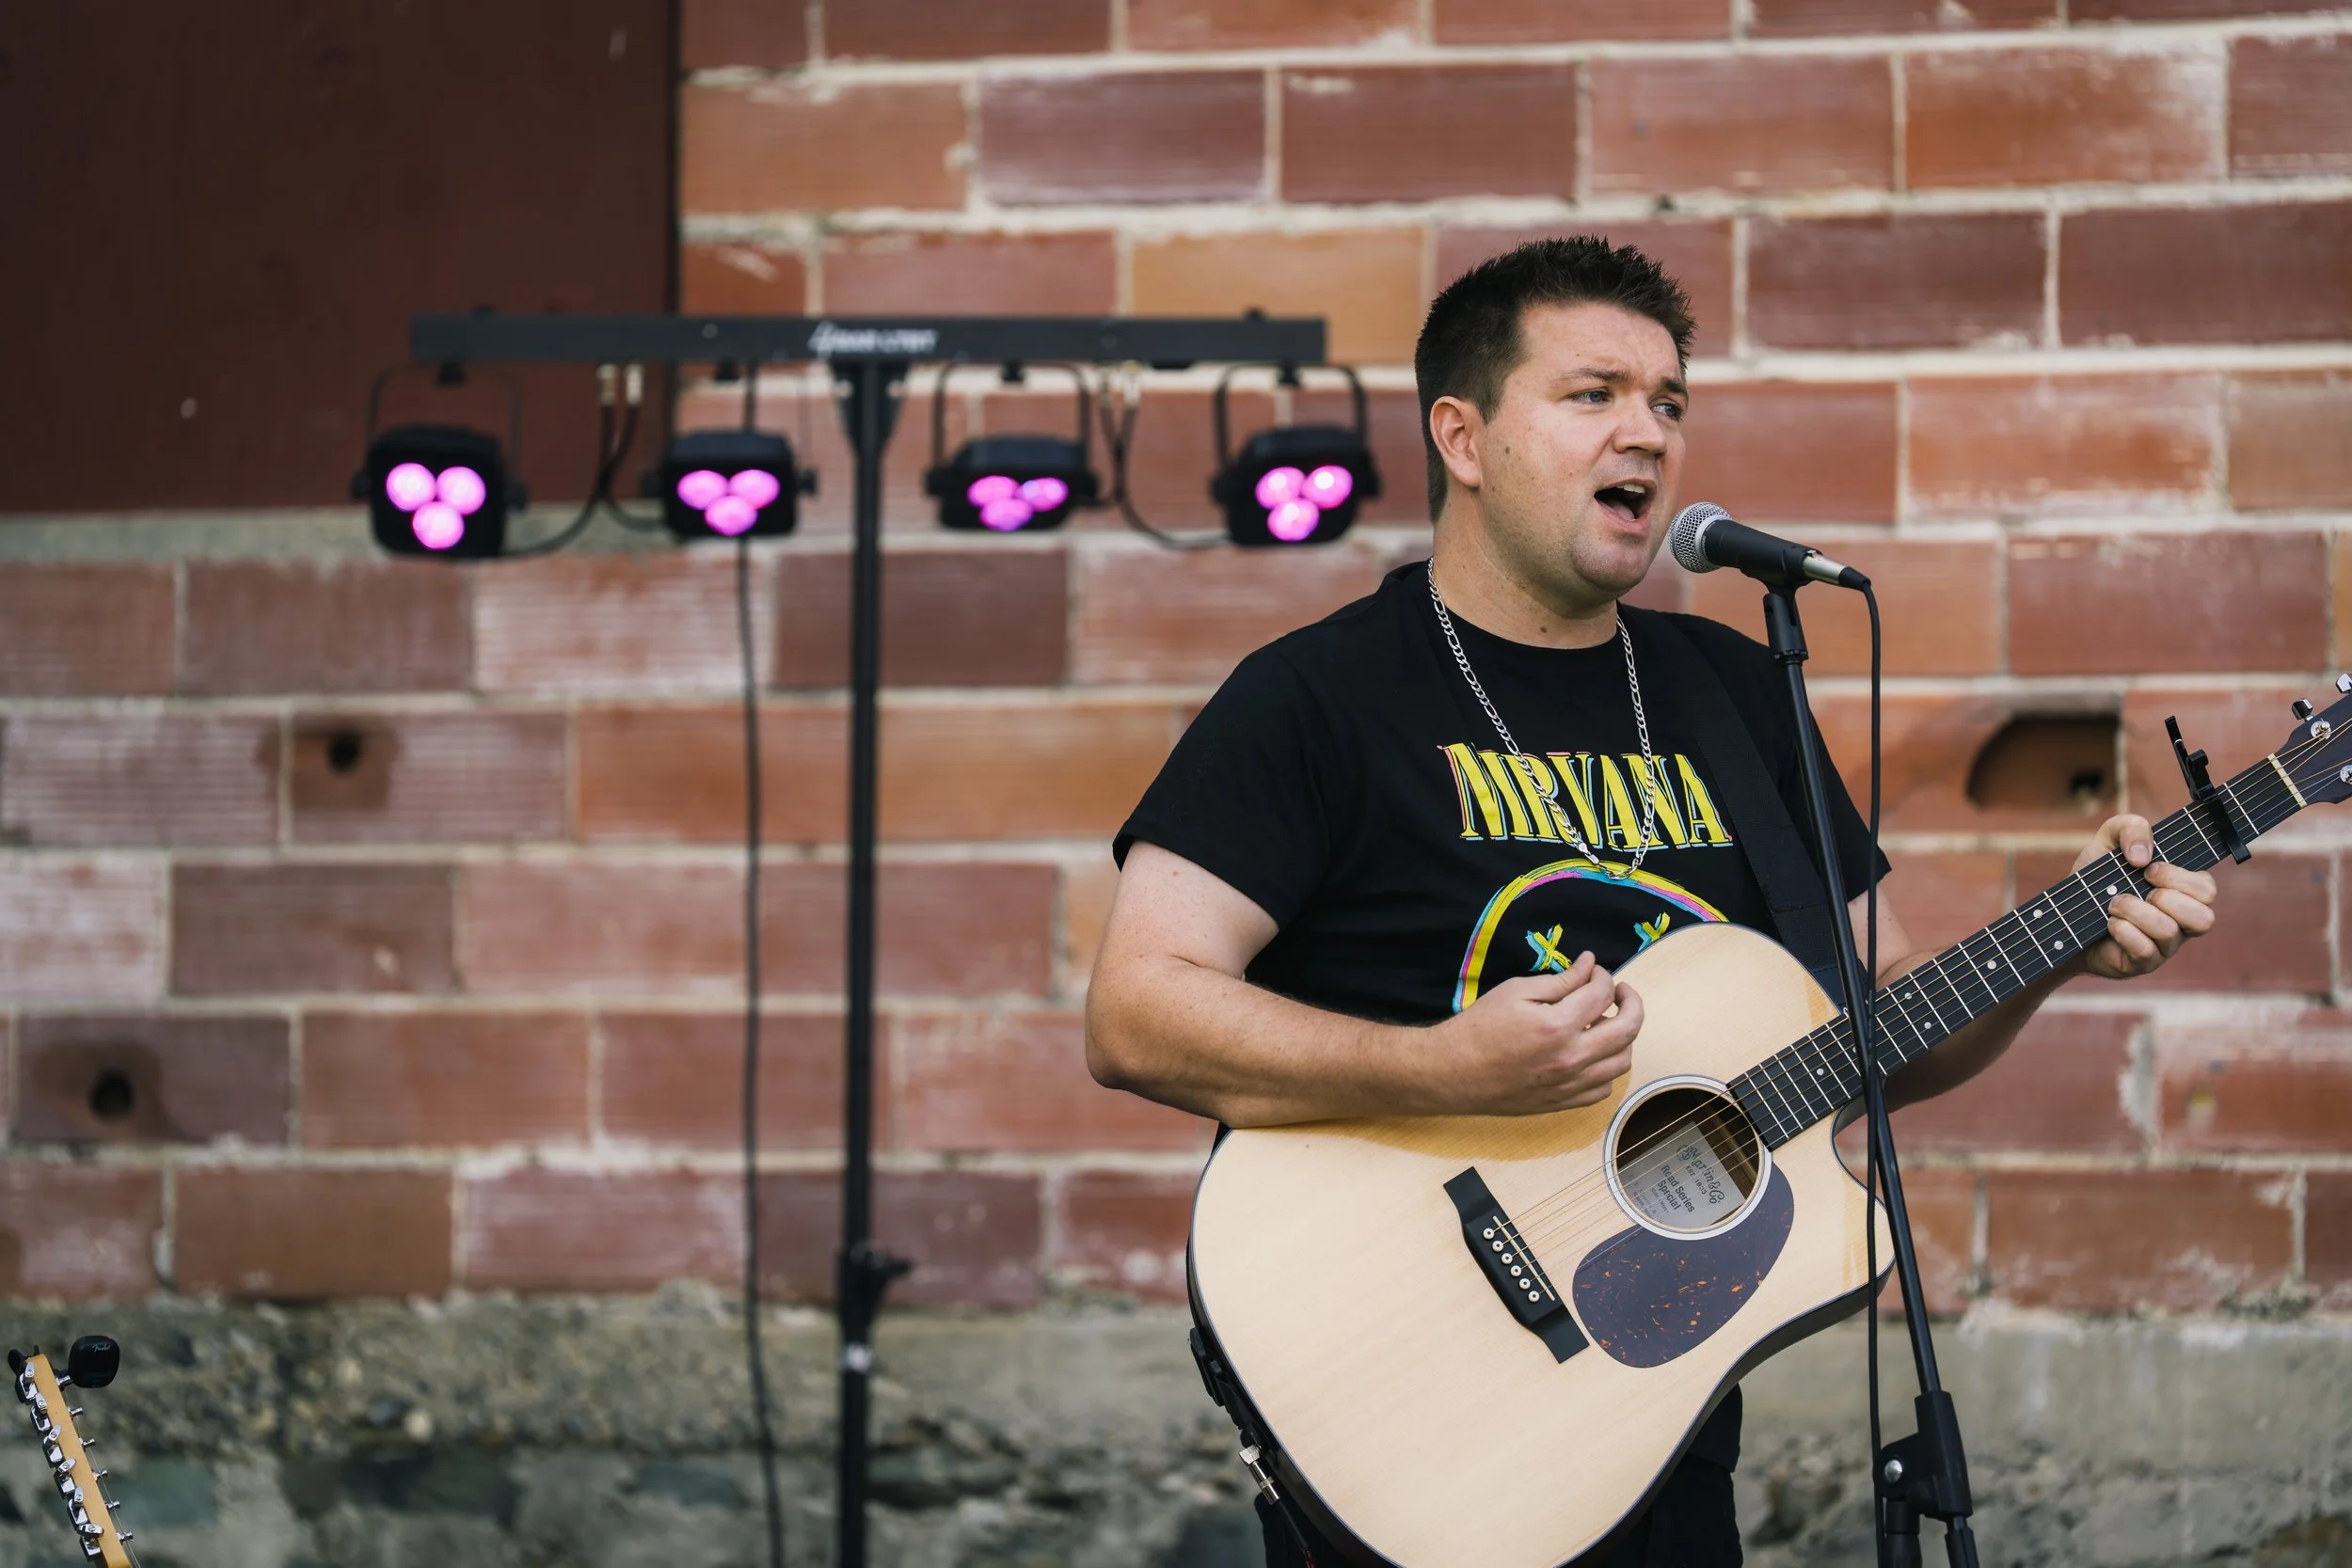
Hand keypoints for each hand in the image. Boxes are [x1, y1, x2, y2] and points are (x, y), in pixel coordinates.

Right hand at [1428, 951, 1642, 1115]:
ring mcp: (1570, 1084)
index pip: (1603, 994)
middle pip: (1628, 1029)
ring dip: (1623, 1037)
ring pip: (1623, 1061)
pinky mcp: (1563, 1102)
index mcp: (1557, 1025)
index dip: (1602, 975)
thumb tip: (1589, 965)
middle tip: (1620, 992)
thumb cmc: (1479, 1028)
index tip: (1591, 970)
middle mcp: (1571, 1058)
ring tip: (1605, 1023)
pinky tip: (1591, 1054)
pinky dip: (1607, 1068)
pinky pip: (1604, 1088)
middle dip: (1632, 1002)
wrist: (1452, 1072)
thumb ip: (1560, 980)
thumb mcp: (1515, 991)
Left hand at [2070, 814, 2217, 979]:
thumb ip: (2130, 827)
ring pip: (2170, 933)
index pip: (2207, 890)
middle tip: (2139, 889)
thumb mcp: (2108, 842)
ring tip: (2114, 904)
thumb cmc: (2096, 880)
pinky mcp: (2142, 963)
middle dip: (2167, 898)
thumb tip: (2142, 856)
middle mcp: (2180, 921)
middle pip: (2205, 918)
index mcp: (2183, 892)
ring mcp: (2164, 945)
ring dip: (2138, 912)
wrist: (2065, 917)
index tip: (2148, 869)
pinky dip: (2125, 932)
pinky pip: (2146, 952)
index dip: (2180, 878)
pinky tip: (2110, 923)